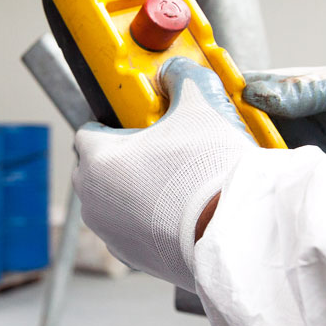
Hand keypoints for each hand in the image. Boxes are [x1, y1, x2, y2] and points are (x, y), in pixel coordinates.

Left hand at [73, 58, 253, 291]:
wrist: (237, 235)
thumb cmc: (212, 171)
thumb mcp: (201, 104)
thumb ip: (182, 77)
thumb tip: (175, 68)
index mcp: (97, 159)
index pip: (88, 131)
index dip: (114, 123)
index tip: (137, 123)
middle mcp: (92, 199)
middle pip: (94, 167)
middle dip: (119, 156)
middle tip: (157, 150)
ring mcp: (108, 232)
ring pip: (109, 201)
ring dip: (130, 190)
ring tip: (171, 181)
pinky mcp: (130, 257)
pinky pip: (127, 230)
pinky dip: (144, 220)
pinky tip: (176, 211)